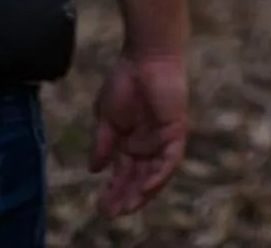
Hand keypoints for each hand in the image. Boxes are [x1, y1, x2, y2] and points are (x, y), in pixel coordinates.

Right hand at [90, 52, 187, 216]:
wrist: (144, 56)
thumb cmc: (124, 80)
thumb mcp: (105, 116)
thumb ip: (102, 143)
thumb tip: (94, 170)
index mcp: (128, 142)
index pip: (121, 173)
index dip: (112, 190)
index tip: (99, 207)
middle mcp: (146, 144)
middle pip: (137, 178)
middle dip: (124, 197)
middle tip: (111, 214)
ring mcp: (162, 139)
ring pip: (154, 174)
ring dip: (142, 192)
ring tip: (128, 207)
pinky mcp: (175, 131)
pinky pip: (170, 159)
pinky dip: (159, 175)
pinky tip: (146, 188)